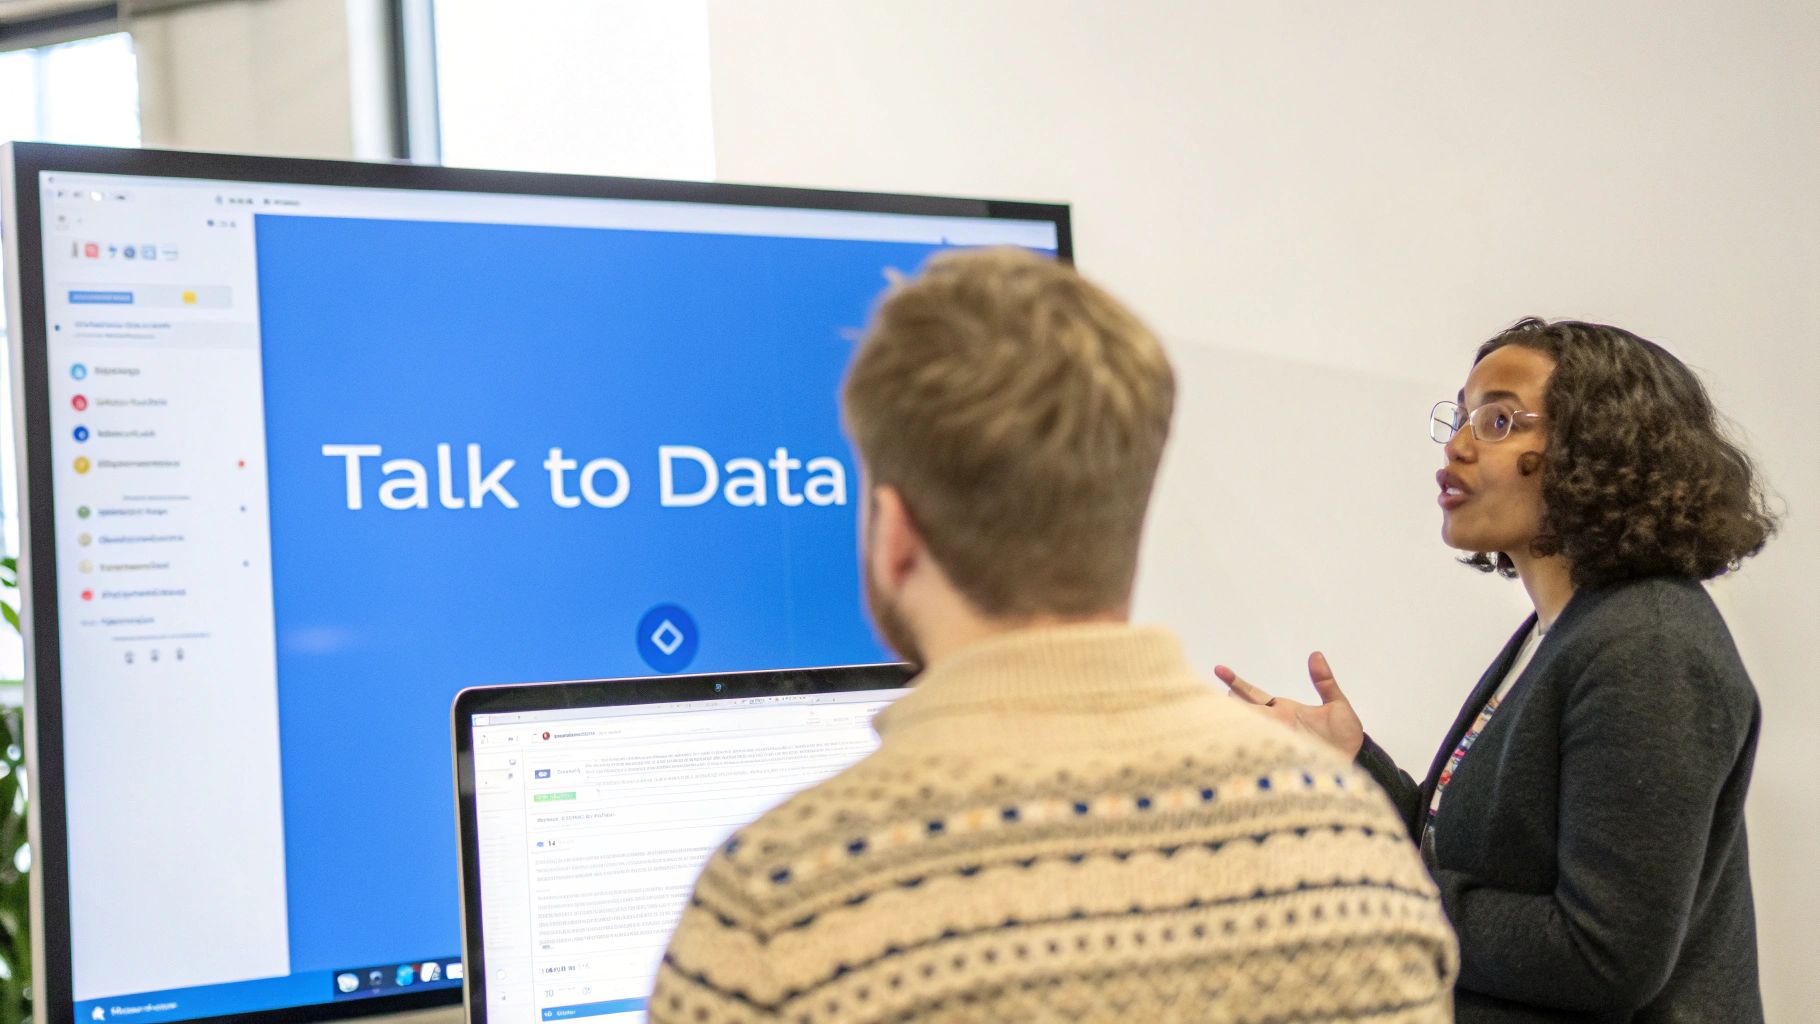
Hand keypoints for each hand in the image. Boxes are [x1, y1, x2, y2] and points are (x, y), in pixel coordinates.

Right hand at [1214, 652, 1365, 758]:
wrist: (1355, 760)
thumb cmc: (1344, 734)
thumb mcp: (1337, 704)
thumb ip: (1325, 681)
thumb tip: (1315, 655)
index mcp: (1283, 710)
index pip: (1253, 693)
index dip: (1236, 682)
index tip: (1219, 669)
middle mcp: (1274, 725)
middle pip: (1242, 711)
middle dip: (1224, 704)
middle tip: (1201, 694)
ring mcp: (1276, 741)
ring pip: (1246, 729)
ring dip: (1230, 722)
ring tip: (1208, 714)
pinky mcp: (1282, 757)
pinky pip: (1260, 749)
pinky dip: (1244, 745)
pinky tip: (1229, 743)